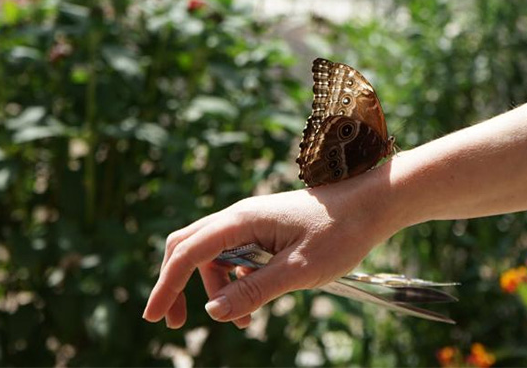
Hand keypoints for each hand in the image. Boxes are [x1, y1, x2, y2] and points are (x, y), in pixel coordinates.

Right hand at [142, 166, 398, 328]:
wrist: (372, 205)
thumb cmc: (341, 233)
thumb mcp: (300, 270)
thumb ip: (255, 290)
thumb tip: (212, 312)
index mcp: (243, 220)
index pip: (189, 252)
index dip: (167, 284)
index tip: (154, 317)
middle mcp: (240, 217)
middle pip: (189, 247)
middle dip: (176, 283)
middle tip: (175, 322)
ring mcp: (251, 222)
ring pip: (212, 255)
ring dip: (215, 289)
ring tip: (241, 322)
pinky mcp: (264, 230)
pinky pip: (235, 255)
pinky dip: (234, 281)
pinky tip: (254, 305)